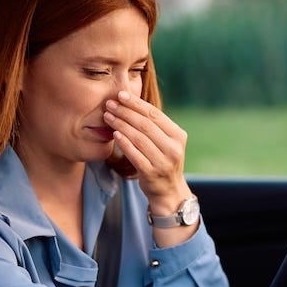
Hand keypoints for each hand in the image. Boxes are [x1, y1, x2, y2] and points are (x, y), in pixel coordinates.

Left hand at [103, 90, 191, 213]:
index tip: (121, 95)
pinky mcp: (152, 173)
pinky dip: (124, 143)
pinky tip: (115, 134)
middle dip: (125, 112)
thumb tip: (129, 103)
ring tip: (108, 116)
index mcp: (178, 136)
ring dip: (121, 125)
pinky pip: (135, 155)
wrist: (169, 191)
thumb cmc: (162, 161)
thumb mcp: (166, 142)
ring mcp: (163, 162)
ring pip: (139, 138)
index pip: (155, 114)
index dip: (136, 103)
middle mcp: (173, 148)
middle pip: (146, 125)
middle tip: (110, 104)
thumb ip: (154, 126)